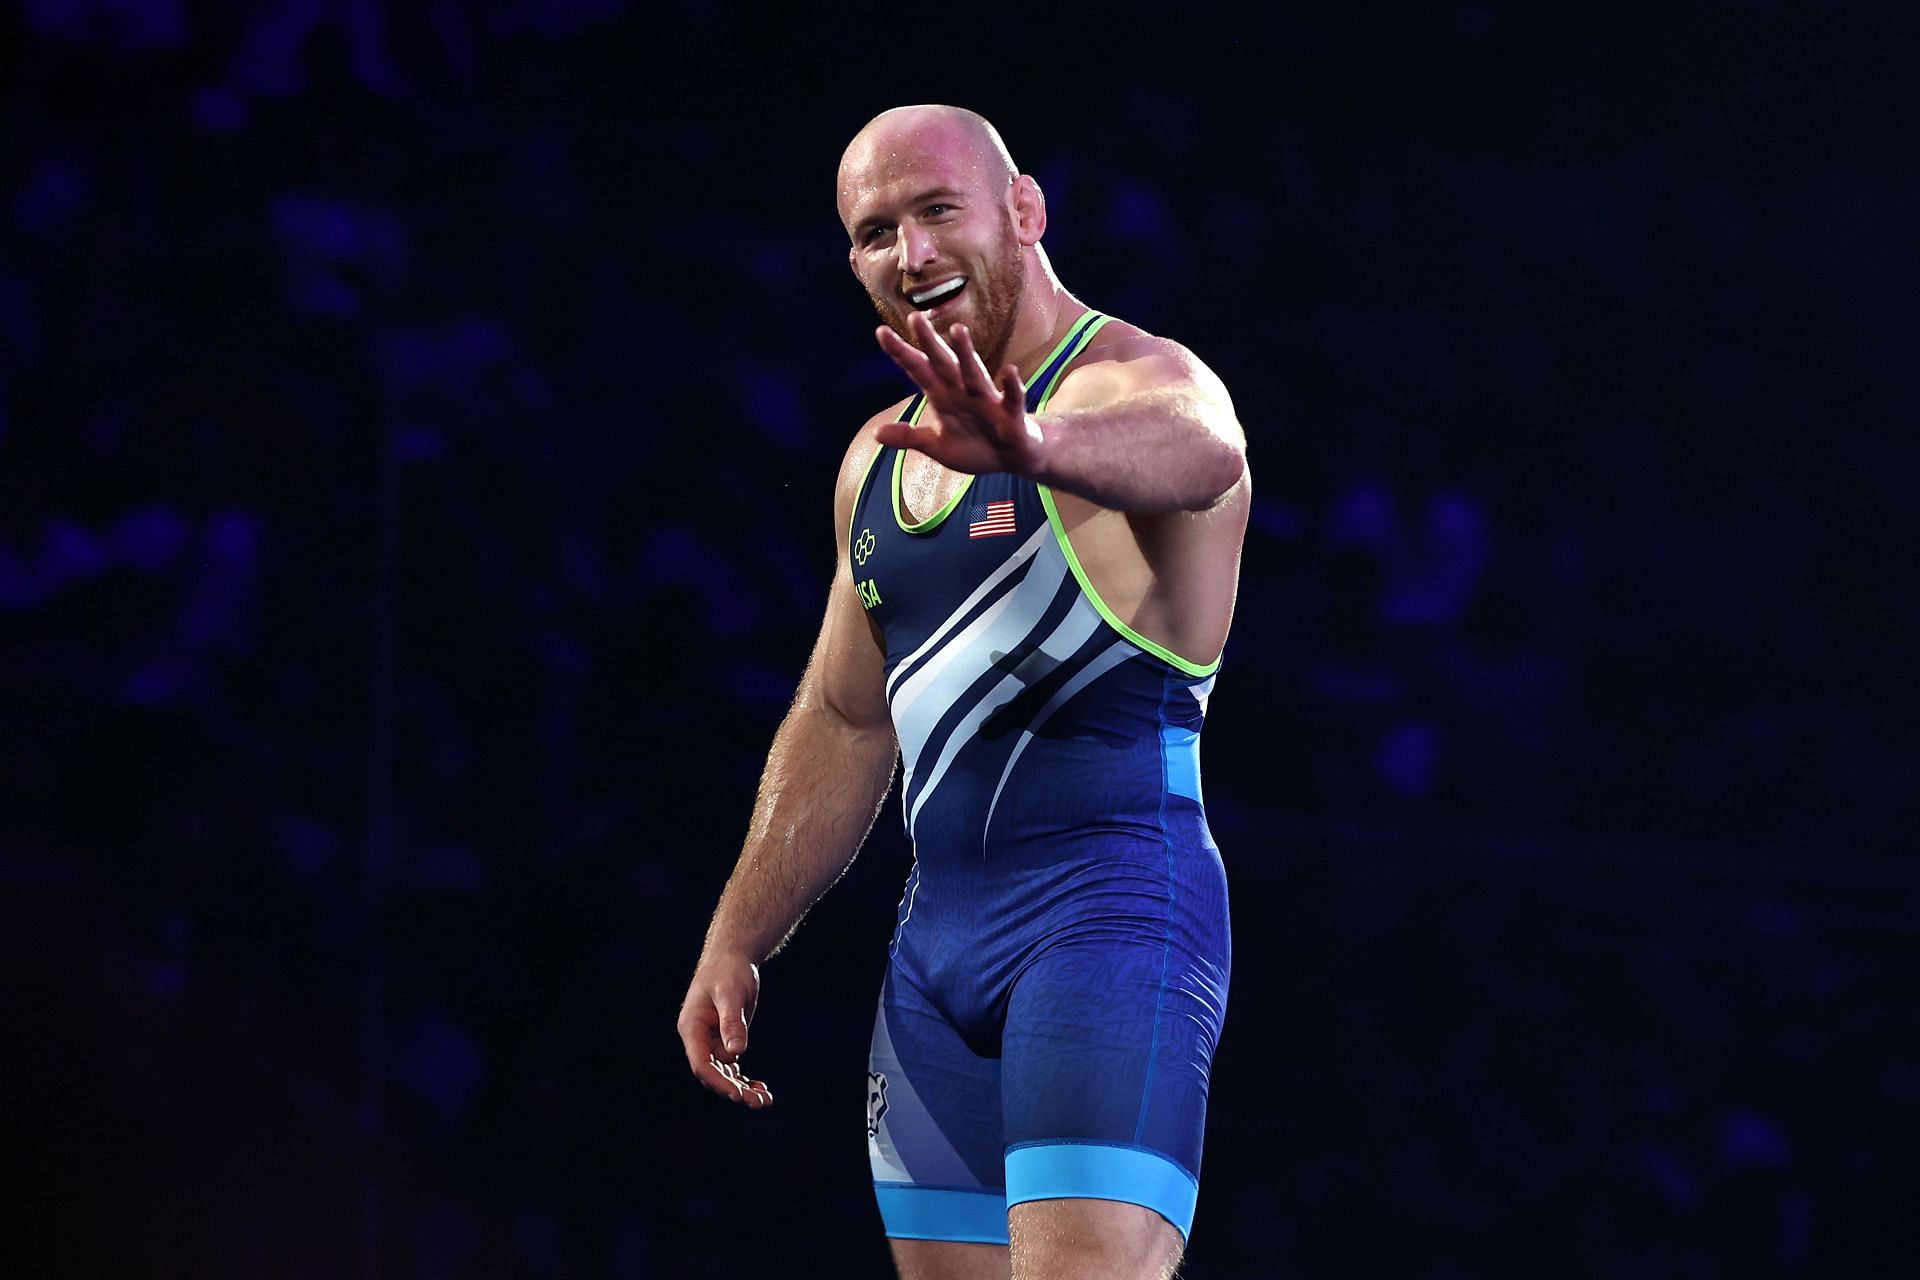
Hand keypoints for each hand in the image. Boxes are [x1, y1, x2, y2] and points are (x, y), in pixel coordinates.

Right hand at [677, 953, 773, 1109]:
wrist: (732, 958)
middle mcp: (699, 1039)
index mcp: (692, 1028)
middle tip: (759, 1102)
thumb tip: (736, 1053)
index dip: (718, 1081)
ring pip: (724, 1074)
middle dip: (734, 1090)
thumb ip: (732, 1022)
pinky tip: (762, 1090)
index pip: (701, 1063)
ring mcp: (712, 1042)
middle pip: (713, 1074)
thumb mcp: (730, 993)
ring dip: (742, 1089)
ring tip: (765, 1101)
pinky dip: (745, 1079)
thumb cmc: (727, 971)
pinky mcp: (725, 1041)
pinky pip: (733, 1067)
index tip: (737, 1094)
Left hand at [873, 312, 1045, 476]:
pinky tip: (1009, 370)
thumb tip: (876, 433)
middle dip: (929, 342)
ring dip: (967, 353)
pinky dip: (1011, 386)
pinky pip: (1012, 398)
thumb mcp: (937, 446)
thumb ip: (910, 438)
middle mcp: (963, 391)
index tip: (881, 332)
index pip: (918, 370)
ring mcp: (987, 401)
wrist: (1012, 458)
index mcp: (943, 396)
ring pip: (974, 373)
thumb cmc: (975, 446)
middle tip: (915, 318)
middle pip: (943, 363)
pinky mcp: (1011, 415)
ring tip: (958, 330)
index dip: (901, 353)